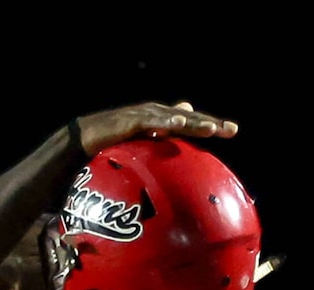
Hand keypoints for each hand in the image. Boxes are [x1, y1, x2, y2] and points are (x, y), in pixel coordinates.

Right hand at [75, 101, 236, 154]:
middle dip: (210, 124)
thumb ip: (157, 149)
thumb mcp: (139, 151)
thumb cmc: (109, 147)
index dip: (210, 126)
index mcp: (160, 123)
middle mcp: (156, 115)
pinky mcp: (130, 120)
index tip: (232, 132)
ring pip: (174, 118)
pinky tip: (179, 125)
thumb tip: (171, 150)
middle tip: (232, 130)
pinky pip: (151, 121)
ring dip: (194, 123)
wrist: (81, 139)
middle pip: (189, 119)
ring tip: (212, 129)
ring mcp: (144, 116)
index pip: (191, 124)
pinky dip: (165, 122)